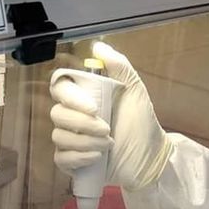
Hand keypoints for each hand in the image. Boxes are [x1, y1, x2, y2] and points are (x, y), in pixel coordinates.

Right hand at [50, 42, 171, 189]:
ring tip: (109, 145)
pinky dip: (78, 158)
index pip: (60, 88)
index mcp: (84, 97)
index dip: (71, 97)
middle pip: (57, 114)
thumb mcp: (135, 91)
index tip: (93, 107)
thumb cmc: (142, 123)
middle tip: (108, 129)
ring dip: (85, 141)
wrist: (151, 157)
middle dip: (82, 124)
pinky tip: (97, 157)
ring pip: (59, 137)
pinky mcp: (73, 162)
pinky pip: (61, 158)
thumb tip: (99, 46)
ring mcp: (71, 140)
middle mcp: (74, 117)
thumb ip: (119, 67)